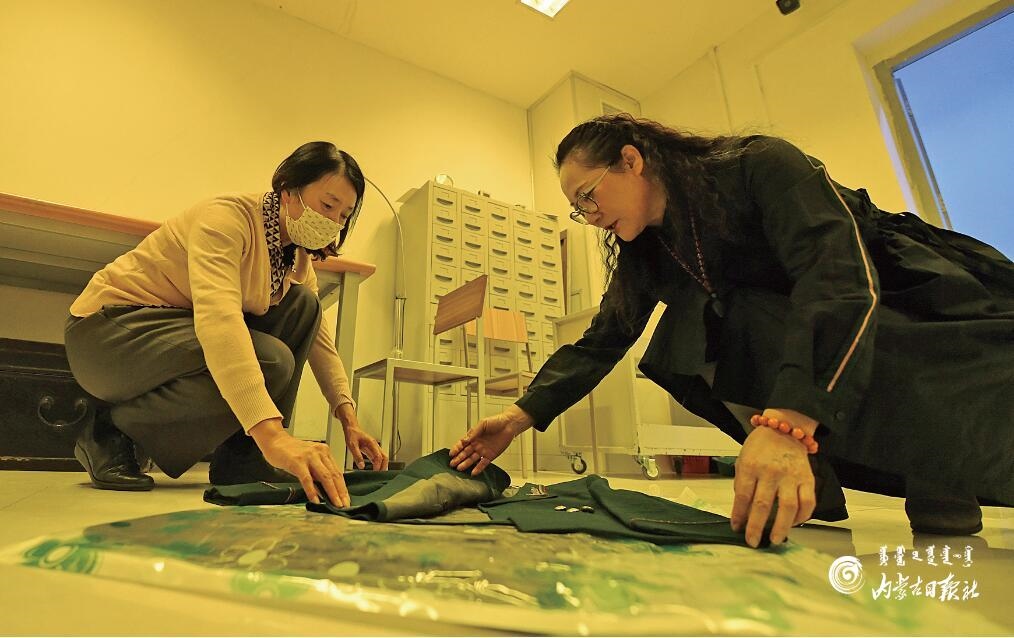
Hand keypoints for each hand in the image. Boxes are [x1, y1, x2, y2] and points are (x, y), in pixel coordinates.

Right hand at [250, 419, 349, 506]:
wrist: (274, 441)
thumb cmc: (290, 453)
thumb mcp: (308, 462)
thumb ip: (317, 474)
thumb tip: (325, 493)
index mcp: (324, 452)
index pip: (337, 472)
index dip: (343, 488)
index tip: (346, 500)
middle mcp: (320, 452)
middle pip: (334, 475)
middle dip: (340, 492)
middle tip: (344, 505)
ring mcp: (309, 456)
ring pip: (325, 477)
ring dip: (331, 493)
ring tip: (335, 504)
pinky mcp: (297, 461)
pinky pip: (307, 479)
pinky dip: (312, 491)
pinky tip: (315, 500)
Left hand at [335, 403, 387, 470]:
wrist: (352, 428)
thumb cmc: (352, 434)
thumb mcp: (352, 446)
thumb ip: (357, 456)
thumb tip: (361, 466)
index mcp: (371, 443)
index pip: (379, 456)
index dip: (378, 465)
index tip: (375, 472)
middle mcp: (375, 445)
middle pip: (385, 457)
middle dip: (384, 466)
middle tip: (380, 474)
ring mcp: (374, 447)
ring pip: (383, 457)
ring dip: (382, 465)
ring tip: (379, 473)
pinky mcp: (371, 449)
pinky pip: (377, 457)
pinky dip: (378, 463)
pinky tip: (375, 468)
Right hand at [449, 405, 533, 475]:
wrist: (509, 425)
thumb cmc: (497, 422)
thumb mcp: (483, 424)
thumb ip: (474, 432)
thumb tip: (465, 439)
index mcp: (473, 436)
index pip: (462, 444)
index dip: (456, 448)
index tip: (451, 453)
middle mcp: (477, 444)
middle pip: (465, 453)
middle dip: (458, 458)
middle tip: (452, 464)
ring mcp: (483, 451)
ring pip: (472, 459)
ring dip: (466, 464)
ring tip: (459, 468)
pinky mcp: (491, 456)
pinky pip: (483, 463)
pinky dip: (478, 468)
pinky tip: (473, 472)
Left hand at [730, 408, 816, 547]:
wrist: (784, 428)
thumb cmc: (760, 447)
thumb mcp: (743, 460)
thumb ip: (742, 483)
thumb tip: (742, 511)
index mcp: (751, 466)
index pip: (743, 496)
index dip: (739, 515)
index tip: (737, 528)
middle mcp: (771, 472)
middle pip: (763, 505)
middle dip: (756, 527)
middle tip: (752, 542)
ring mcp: (791, 475)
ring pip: (788, 507)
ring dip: (781, 527)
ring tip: (775, 539)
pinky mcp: (808, 478)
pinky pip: (808, 502)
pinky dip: (803, 516)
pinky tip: (795, 524)